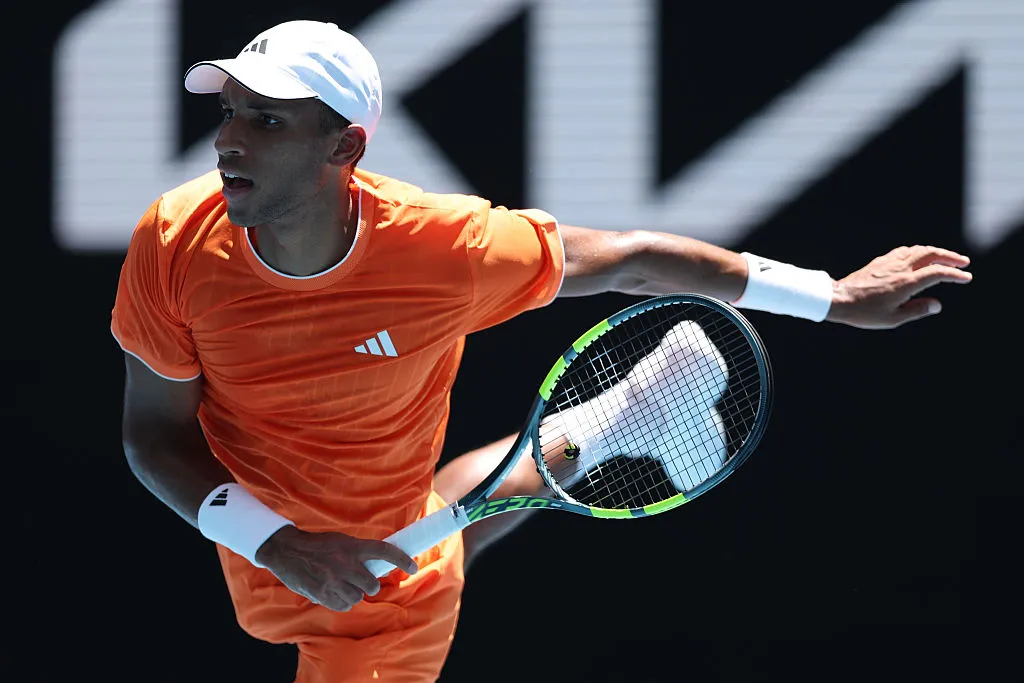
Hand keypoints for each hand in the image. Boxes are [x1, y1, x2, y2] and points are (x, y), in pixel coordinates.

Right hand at [254, 525, 417, 611]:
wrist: (287, 550)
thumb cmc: (318, 545)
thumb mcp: (341, 541)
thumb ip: (358, 553)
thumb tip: (377, 566)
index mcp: (352, 547)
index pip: (384, 551)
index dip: (402, 560)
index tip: (413, 567)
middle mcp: (346, 564)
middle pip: (372, 585)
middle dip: (369, 585)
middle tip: (359, 580)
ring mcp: (333, 580)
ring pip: (357, 597)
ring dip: (353, 594)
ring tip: (341, 585)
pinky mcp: (321, 594)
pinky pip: (342, 605)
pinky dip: (341, 602)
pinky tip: (333, 592)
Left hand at [827, 245, 971, 328]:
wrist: (838, 299)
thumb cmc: (864, 312)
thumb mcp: (893, 319)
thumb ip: (917, 310)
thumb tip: (937, 305)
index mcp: (906, 283)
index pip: (937, 273)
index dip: (954, 274)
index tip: (966, 277)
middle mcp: (900, 268)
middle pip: (931, 254)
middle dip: (950, 257)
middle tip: (963, 262)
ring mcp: (889, 262)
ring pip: (918, 249)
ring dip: (935, 251)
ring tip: (946, 259)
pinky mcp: (880, 261)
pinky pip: (904, 250)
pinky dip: (919, 251)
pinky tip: (920, 256)